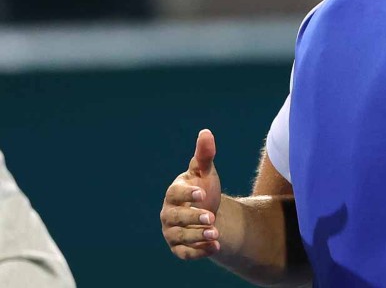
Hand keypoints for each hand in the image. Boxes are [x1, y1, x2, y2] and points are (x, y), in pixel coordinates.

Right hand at [161, 129, 222, 258]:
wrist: (210, 214)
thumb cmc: (204, 189)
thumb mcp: (206, 173)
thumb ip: (204, 156)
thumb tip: (206, 132)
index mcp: (174, 193)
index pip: (175, 193)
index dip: (186, 194)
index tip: (201, 193)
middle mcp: (169, 213)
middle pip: (176, 217)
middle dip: (192, 218)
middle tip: (210, 217)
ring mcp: (173, 232)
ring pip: (181, 236)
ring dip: (197, 236)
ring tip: (216, 232)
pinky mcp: (180, 248)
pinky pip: (185, 253)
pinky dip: (199, 252)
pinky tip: (216, 247)